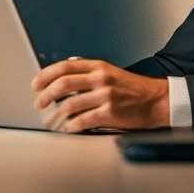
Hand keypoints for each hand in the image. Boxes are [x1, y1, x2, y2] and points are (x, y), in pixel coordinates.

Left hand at [31, 58, 168, 132]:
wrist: (158, 101)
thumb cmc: (133, 89)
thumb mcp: (111, 71)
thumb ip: (89, 69)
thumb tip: (67, 65)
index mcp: (99, 66)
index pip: (65, 66)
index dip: (45, 75)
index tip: (35, 84)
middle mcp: (101, 79)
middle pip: (63, 84)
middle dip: (45, 95)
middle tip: (38, 104)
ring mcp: (105, 96)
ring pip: (69, 104)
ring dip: (54, 114)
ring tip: (49, 120)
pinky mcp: (110, 113)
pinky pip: (82, 120)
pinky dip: (70, 126)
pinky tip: (67, 128)